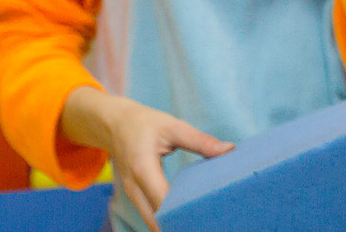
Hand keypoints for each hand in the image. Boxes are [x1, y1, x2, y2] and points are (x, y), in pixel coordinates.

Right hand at [61, 86, 231, 231]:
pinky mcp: (136, 196)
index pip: (164, 203)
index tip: (204, 216)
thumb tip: (229, 149)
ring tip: (197, 220)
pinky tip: (185, 217)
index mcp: (143, 170)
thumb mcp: (174, 126)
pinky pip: (150, 214)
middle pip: (156, 220)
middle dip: (179, 224)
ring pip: (152, 221)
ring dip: (172, 223)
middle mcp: (134, 188)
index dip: (183, 213)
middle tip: (205, 222)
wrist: (115, 125)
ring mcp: (132, 195)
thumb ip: (201, 141)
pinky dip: (166, 219)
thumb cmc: (145, 124)